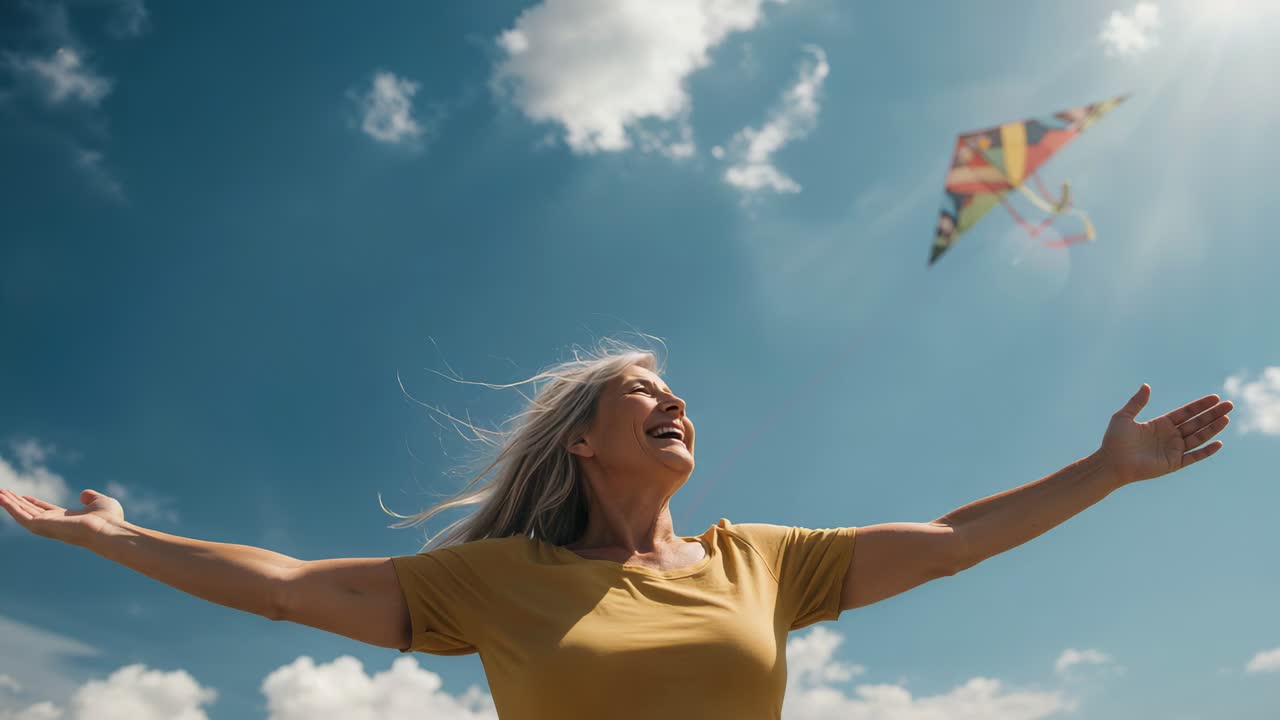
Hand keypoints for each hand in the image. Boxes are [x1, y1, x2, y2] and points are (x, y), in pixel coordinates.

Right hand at [0, 488, 124, 546]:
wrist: (109, 529)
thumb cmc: (110, 520)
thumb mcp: (101, 502)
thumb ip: (92, 498)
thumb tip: (84, 494)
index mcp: (67, 520)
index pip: (46, 511)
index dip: (34, 503)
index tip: (23, 496)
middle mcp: (55, 524)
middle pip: (31, 512)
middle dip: (17, 503)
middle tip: (3, 492)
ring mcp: (47, 526)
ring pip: (23, 514)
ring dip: (9, 504)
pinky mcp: (42, 526)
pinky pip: (21, 516)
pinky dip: (10, 507)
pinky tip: (1, 497)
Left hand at [1099, 384, 1232, 486]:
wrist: (1111, 463)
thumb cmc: (1114, 441)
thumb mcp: (1124, 417)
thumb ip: (1137, 402)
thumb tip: (1146, 385)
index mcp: (1160, 424)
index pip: (1186, 412)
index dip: (1200, 405)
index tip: (1215, 398)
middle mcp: (1170, 436)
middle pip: (1196, 422)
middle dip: (1212, 414)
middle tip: (1229, 404)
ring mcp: (1173, 450)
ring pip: (1198, 437)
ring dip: (1213, 428)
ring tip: (1226, 418)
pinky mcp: (1174, 463)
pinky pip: (1194, 456)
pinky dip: (1206, 451)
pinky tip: (1218, 443)